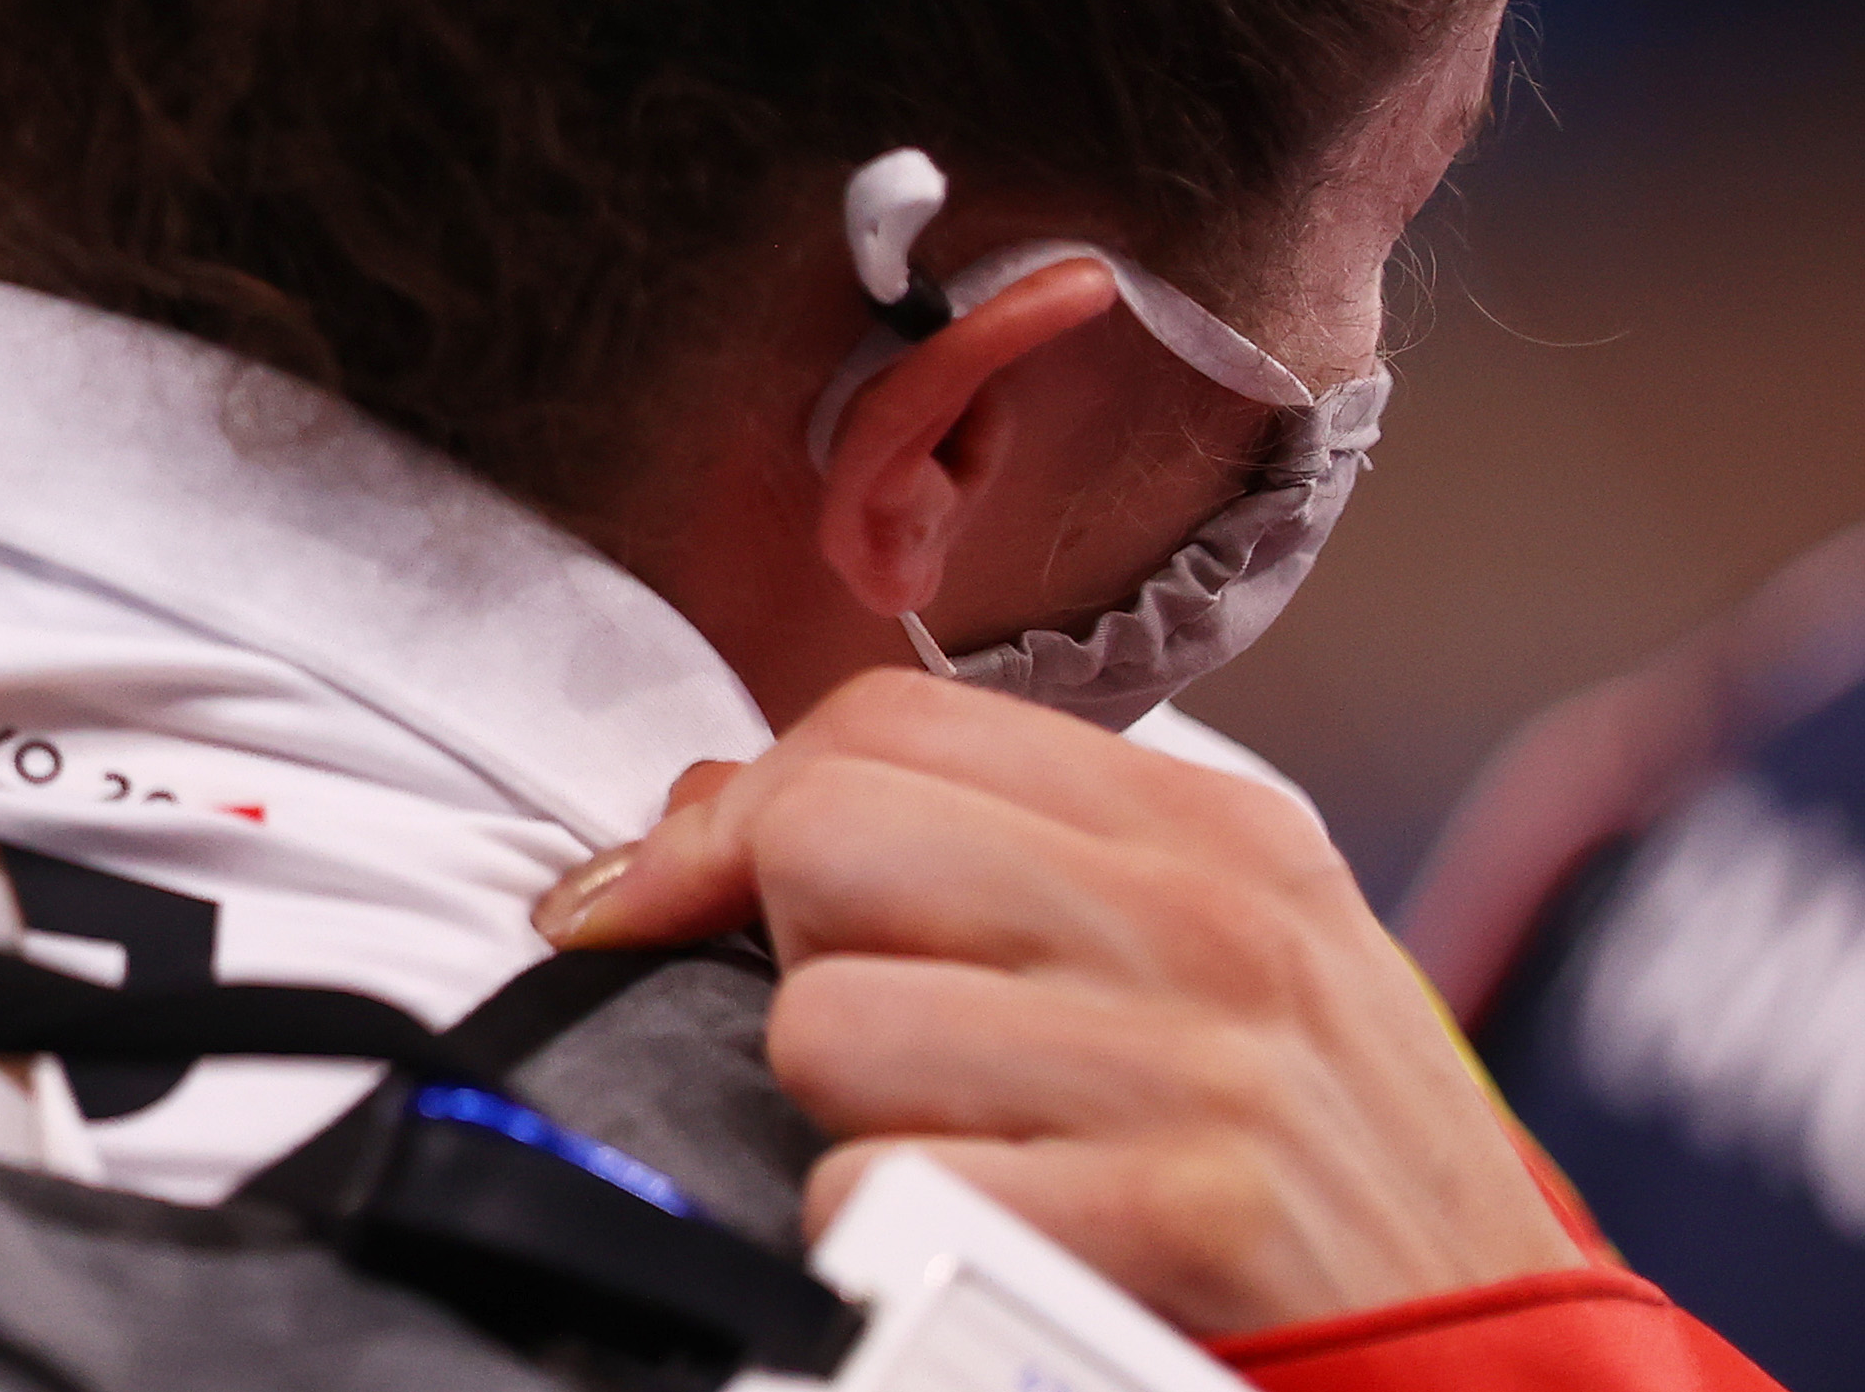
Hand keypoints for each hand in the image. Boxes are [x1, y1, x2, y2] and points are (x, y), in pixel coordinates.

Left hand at [534, 668, 1584, 1339]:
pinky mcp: (1188, 1220)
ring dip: (850, 1120)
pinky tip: (994, 1254)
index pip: (886, 722)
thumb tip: (714, 804)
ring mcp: (1204, 1068)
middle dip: (792, 957)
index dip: (728, 807)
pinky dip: (889, 1239)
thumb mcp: (1213, 977)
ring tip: (978, 1167)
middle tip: (879, 1056)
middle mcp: (1213, 924)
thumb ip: (1000, 861)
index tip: (652, 893)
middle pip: (827, 838)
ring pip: (828, 1024)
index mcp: (1217, 833)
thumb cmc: (1323, 1192)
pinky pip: (883, 1187)